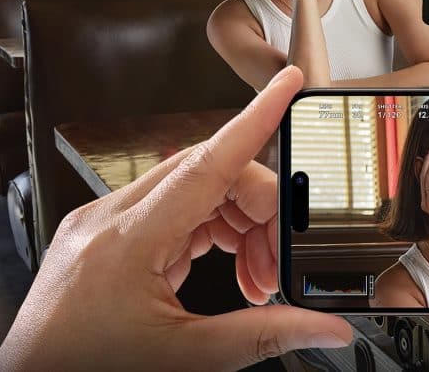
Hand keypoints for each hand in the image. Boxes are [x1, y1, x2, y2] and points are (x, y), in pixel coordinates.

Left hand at [0, 67, 352, 369]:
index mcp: (125, 241)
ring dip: (239, 228)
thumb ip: (264, 336)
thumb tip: (324, 326)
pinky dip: (213, 237)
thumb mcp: (185, 359)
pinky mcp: (106, 242)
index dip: (255, 118)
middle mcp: (108, 222)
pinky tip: (231, 271)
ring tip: (258, 280)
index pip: (206, 161)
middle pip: (209, 177)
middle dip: (259, 209)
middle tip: (280, 260)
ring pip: (195, 194)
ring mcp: (104, 229)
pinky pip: (173, 216)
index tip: (285, 85)